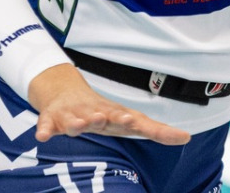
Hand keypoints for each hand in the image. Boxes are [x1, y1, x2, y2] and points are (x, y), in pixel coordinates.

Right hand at [26, 64, 192, 145]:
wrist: (64, 92)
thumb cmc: (102, 112)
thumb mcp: (127, 120)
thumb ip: (156, 130)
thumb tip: (187, 137)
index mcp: (116, 115)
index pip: (135, 121)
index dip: (141, 125)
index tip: (142, 123)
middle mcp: (97, 113)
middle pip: (107, 116)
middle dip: (115, 118)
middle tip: (124, 120)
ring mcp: (73, 115)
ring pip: (76, 120)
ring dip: (81, 123)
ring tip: (83, 125)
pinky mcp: (52, 120)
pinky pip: (46, 126)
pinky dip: (43, 130)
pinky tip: (42, 136)